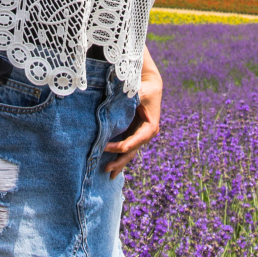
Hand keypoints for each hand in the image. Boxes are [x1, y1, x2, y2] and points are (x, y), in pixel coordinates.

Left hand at [103, 48, 162, 175]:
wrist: (150, 83)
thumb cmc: (144, 86)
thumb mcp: (140, 91)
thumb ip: (132, 97)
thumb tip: (119, 101)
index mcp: (151, 126)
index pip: (137, 139)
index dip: (123, 145)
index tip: (108, 147)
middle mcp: (146, 133)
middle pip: (133, 150)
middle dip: (120, 160)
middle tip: (106, 168)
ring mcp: (140, 135)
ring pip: (129, 152)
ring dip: (119, 162)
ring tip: (108, 173)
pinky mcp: (133, 133)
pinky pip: (126, 147)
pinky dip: (119, 156)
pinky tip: (112, 167)